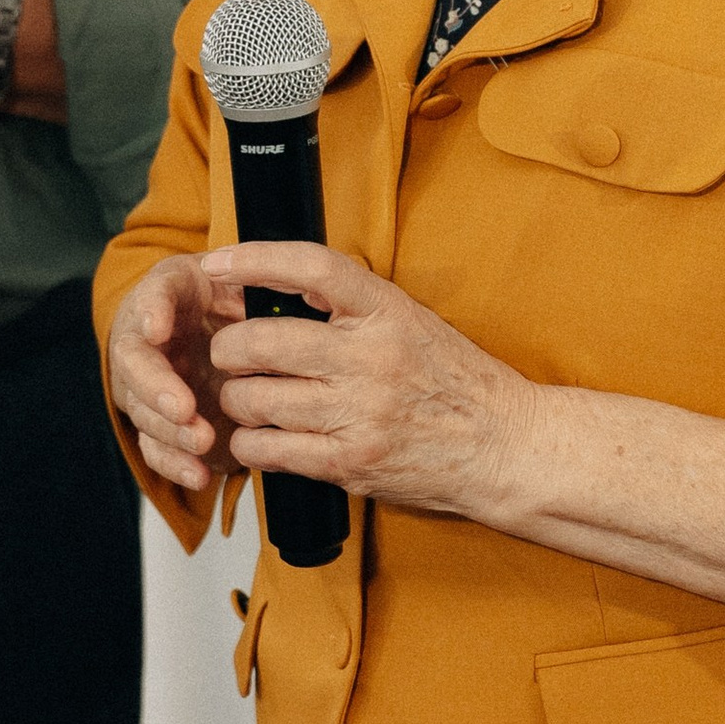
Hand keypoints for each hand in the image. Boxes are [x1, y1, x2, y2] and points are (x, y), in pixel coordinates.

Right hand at [107, 253, 246, 498]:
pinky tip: (199, 474)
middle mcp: (147, 337)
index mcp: (170, 292)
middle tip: (183, 407)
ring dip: (170, 430)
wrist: (221, 329)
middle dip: (155, 387)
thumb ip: (256, 282)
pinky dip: (175, 463)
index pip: (153, 295)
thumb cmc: (234, 299)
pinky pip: (155, 446)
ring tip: (202, 440)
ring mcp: (147, 381)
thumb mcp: (247, 279)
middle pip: (134, 360)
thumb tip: (279, 290)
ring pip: (143, 408)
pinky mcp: (159, 421)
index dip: (151, 311)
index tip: (158, 329)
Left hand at [204, 241, 531, 522]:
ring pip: (253, 399)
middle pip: (260, 342)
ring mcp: (359, 414)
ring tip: (249, 397)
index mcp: (387, 312)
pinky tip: (263, 436)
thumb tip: (277, 284)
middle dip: (227, 348)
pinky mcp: (349, 463)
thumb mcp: (411, 321)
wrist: (505, 446)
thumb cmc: (457, 382)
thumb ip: (352, 305)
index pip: (310, 268)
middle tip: (229, 353)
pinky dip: (251, 443)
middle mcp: (371, 360)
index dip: (255, 259)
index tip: (219, 263)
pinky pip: (267, 450)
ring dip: (237, 399)